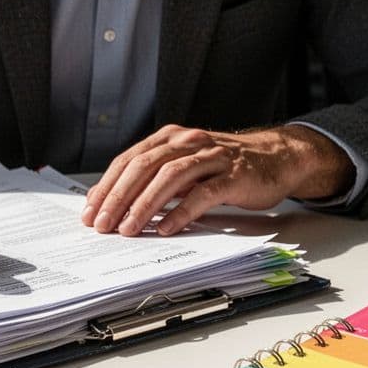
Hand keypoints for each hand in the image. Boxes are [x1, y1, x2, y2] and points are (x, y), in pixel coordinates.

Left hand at [81, 124, 355, 235]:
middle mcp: (188, 143)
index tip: (90, 212)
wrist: (277, 157)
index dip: (106, 186)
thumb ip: (156, 181)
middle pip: (144, 167)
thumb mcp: (186, 167)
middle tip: (103, 224)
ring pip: (170, 177)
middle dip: (119, 197)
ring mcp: (212, 157)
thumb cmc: (225, 166)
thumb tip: (117, 206)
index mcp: (170, 139)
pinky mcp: (234, 176)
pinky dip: (181, 211)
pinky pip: (203, 193)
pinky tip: (167, 228)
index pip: (129, 160)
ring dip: (145, 205)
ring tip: (129, 229)